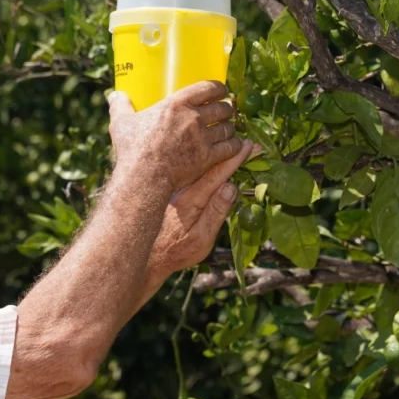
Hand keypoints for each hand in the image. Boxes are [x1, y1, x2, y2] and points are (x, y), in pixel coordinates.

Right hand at [108, 81, 243, 192]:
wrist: (144, 176)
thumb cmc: (133, 149)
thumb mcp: (122, 123)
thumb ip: (120, 106)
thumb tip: (115, 95)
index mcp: (177, 103)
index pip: (208, 88)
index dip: (219, 88)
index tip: (221, 91)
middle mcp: (194, 117)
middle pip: (222, 108)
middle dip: (226, 110)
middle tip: (225, 113)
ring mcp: (203, 138)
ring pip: (228, 128)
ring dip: (230, 128)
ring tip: (228, 130)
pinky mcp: (208, 157)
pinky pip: (230, 147)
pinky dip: (235, 146)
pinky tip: (235, 146)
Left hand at [147, 141, 257, 278]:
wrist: (147, 257)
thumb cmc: (176, 252)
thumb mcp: (201, 239)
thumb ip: (215, 212)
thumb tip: (231, 187)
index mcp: (192, 199)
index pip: (218, 173)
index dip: (235, 159)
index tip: (250, 146)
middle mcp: (182, 189)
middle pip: (210, 164)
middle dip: (230, 151)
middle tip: (250, 141)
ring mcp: (176, 189)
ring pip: (200, 166)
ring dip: (217, 154)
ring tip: (234, 143)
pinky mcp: (172, 192)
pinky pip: (192, 172)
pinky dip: (205, 163)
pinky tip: (213, 157)